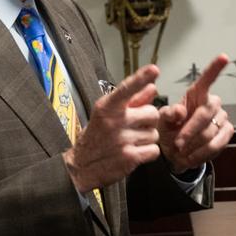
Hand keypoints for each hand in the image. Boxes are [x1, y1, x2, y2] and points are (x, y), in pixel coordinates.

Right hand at [64, 65, 162, 192]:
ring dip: (146, 138)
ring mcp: (122, 139)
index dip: (141, 78)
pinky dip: (148, 152)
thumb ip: (133, 100)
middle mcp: (114, 121)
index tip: (154, 69)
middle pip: (152, 113)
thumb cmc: (97, 136)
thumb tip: (152, 87)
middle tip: (133, 127)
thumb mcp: (107, 114)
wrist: (81, 166)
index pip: (126, 89)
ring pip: (154, 133)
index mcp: (107, 107)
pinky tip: (134, 153)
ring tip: (129, 142)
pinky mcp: (129, 157)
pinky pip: (154, 150)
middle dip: (147, 121)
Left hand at [158, 54, 233, 173]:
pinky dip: (201, 154)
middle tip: (177, 144)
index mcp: (196, 95)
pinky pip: (217, 144)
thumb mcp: (162, 121)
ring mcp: (222, 117)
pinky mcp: (227, 132)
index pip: (206, 79)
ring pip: (210, 133)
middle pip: (205, 113)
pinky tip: (190, 157)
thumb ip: (168, 115)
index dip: (215, 68)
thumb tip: (179, 111)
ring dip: (193, 146)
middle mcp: (212, 103)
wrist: (175, 151)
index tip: (223, 57)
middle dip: (190, 131)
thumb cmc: (168, 130)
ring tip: (180, 153)